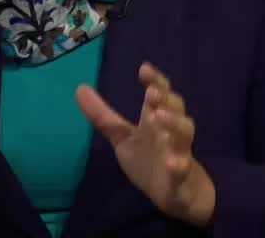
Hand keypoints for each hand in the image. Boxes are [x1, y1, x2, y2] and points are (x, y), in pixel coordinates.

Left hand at [76, 62, 215, 226]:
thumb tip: (79, 88)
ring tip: (158, 116)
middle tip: (151, 92)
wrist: (177, 196)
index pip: (159, 94)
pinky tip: (172, 162)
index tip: (143, 69)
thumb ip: (103, 117)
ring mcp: (179, 152)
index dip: (154, 80)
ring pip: (184, 134)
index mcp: (155, 120)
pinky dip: (178, 164)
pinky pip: (182, 169)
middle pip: (174, 108)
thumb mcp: (122, 139)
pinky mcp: (182, 176)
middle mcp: (170, 131)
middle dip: (165, 98)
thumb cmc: (150, 161)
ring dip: (173, 123)